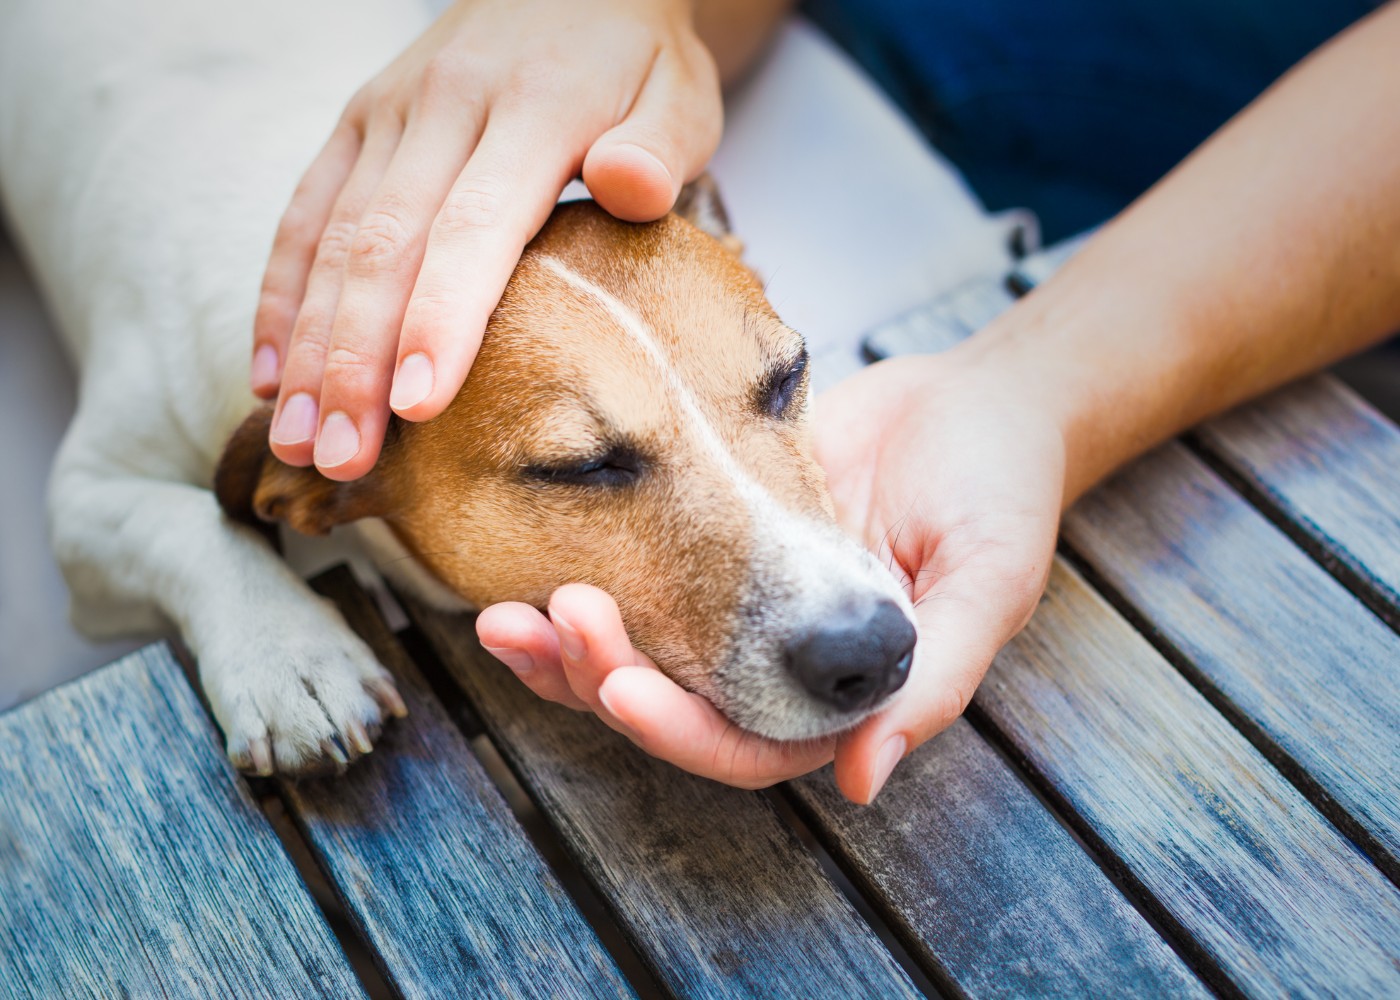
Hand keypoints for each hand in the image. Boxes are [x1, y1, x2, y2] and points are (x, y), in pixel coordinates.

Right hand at [251, 0, 720, 479]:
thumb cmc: (636, 61)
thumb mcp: (679, 93)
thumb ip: (658, 145)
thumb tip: (631, 185)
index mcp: (532, 109)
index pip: (474, 227)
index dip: (440, 319)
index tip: (417, 407)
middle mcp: (444, 107)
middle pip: (383, 247)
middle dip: (354, 362)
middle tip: (339, 457)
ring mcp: (388, 114)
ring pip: (331, 239)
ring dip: (308, 346)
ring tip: (295, 440)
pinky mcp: (357, 123)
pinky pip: (304, 213)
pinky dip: (280, 295)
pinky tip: (271, 372)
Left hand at [477, 343, 1065, 801]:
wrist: (972, 401)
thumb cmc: (999, 490)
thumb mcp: (989, 583)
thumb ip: (934, 682)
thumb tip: (863, 780)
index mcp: (840, 698)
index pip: (744, 745)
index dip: (679, 730)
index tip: (620, 686)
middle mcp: (777, 669)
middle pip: (669, 709)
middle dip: (600, 677)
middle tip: (548, 622)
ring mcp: (736, 608)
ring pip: (636, 655)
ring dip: (566, 647)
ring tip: (504, 617)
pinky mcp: (705, 544)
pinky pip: (633, 579)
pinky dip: (579, 583)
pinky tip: (524, 577)